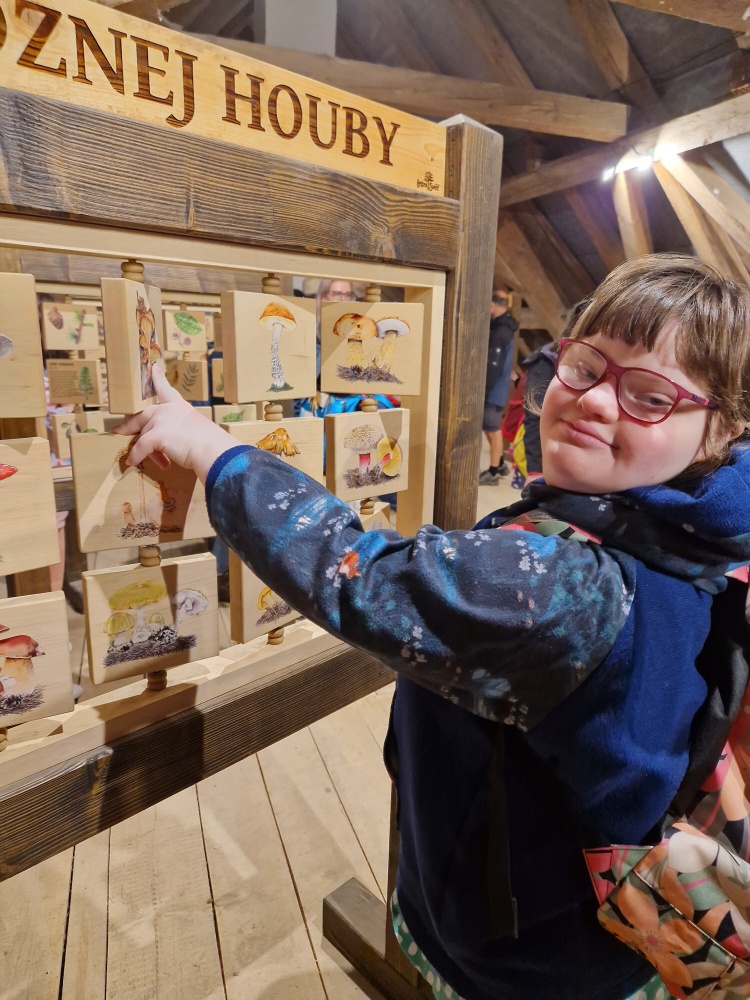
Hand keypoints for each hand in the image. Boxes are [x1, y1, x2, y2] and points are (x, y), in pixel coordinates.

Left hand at [113, 365, 235, 481]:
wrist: (212, 449)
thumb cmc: (209, 443)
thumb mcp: (195, 429)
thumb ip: (182, 430)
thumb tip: (173, 442)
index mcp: (180, 406)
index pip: (166, 390)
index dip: (158, 379)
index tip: (154, 368)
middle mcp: (168, 410)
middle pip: (144, 415)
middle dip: (131, 424)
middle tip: (121, 430)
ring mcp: (161, 421)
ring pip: (144, 435)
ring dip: (147, 451)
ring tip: (157, 462)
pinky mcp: (156, 435)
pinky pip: (140, 447)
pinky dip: (136, 456)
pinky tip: (133, 462)